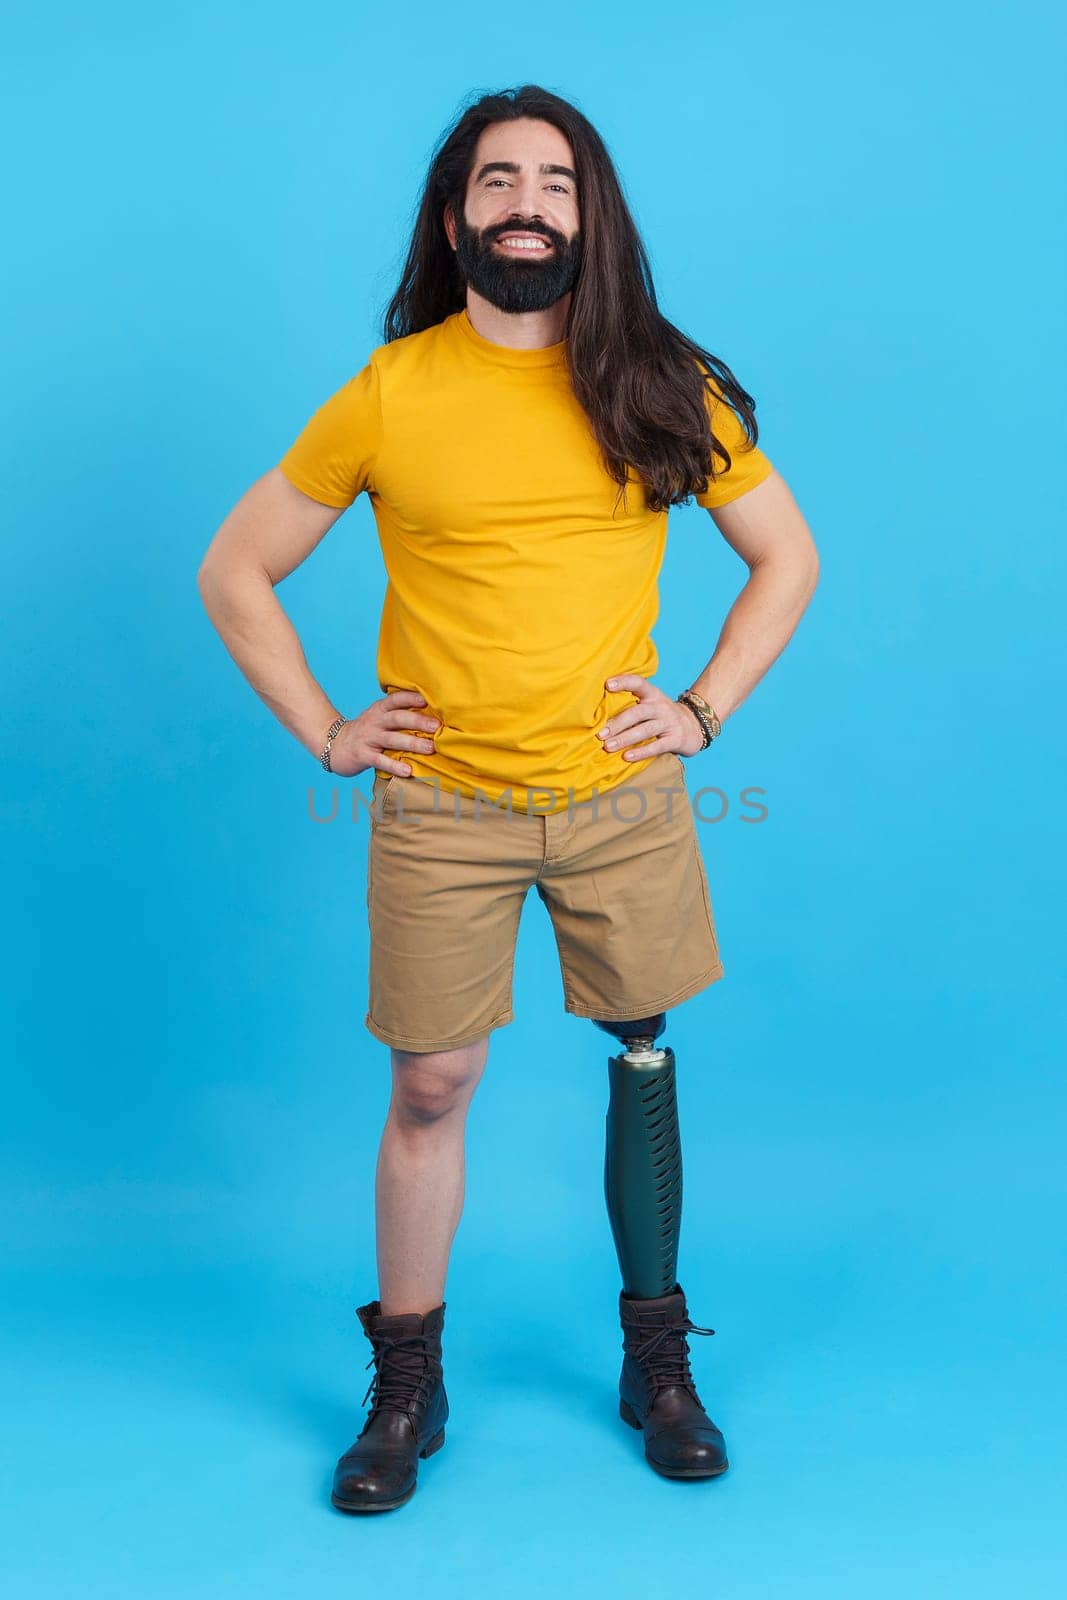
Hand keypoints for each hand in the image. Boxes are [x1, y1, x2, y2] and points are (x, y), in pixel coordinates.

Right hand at [325, 691, 439, 777]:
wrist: (333, 744)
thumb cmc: (366, 732)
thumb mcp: (378, 718)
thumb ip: (398, 715)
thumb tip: (431, 716)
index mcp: (379, 710)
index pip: (395, 699)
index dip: (410, 698)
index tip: (427, 700)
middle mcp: (374, 721)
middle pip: (397, 718)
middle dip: (418, 721)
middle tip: (436, 726)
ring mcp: (368, 738)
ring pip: (392, 739)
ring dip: (412, 743)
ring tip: (430, 748)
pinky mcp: (362, 755)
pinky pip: (380, 760)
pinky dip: (394, 766)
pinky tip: (408, 770)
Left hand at [595, 674, 705, 760]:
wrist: (694, 726)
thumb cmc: (661, 716)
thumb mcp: (650, 704)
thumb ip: (631, 705)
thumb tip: (597, 714)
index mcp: (652, 694)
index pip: (638, 683)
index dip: (624, 682)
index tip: (607, 684)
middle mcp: (661, 706)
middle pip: (638, 712)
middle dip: (618, 722)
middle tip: (600, 733)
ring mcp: (669, 722)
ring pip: (645, 730)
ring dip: (625, 738)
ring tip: (608, 746)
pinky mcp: (675, 739)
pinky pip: (657, 746)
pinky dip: (641, 752)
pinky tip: (627, 757)